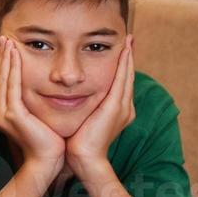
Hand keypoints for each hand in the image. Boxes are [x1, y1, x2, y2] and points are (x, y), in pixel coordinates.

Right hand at [0, 37, 65, 171]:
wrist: (47, 162)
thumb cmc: (48, 142)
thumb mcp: (36, 119)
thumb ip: (31, 104)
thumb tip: (37, 90)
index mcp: (1, 113)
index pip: (1, 83)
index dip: (3, 64)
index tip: (7, 47)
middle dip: (2, 56)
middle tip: (5, 37)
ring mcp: (2, 114)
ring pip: (3, 79)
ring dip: (6, 58)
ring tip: (9, 41)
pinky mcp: (12, 115)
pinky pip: (12, 86)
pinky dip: (13, 68)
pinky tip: (16, 55)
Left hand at [65, 36, 135, 180]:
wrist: (84, 159)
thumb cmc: (78, 142)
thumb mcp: (82, 119)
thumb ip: (83, 107)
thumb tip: (69, 97)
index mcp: (116, 109)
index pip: (119, 82)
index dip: (121, 65)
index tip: (120, 48)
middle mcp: (124, 106)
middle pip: (127, 75)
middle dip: (128, 56)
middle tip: (128, 37)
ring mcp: (123, 107)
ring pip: (127, 75)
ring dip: (128, 56)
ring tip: (128, 39)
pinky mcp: (116, 107)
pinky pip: (121, 80)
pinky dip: (124, 64)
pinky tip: (124, 51)